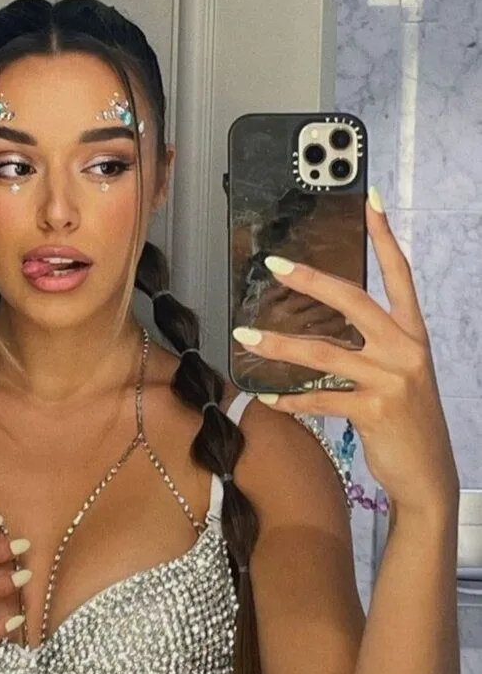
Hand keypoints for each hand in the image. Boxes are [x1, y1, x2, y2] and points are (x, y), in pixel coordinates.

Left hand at [232, 189, 459, 514]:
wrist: (427, 472)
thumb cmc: (406, 421)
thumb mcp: (399, 376)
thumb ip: (370, 350)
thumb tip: (323, 334)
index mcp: (412, 335)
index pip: (400, 275)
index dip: (385, 238)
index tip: (369, 202)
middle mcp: (405, 349)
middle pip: (354, 302)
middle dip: (312, 281)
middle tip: (274, 266)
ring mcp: (391, 379)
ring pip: (324, 352)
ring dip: (279, 345)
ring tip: (246, 336)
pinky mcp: (374, 410)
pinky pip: (320, 399)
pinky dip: (290, 400)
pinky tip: (268, 398)